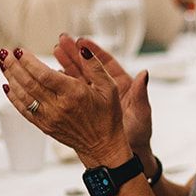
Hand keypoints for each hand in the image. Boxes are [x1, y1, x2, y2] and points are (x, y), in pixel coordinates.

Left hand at [0, 39, 127, 164]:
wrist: (102, 145)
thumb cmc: (107, 116)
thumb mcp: (110, 88)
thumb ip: (95, 66)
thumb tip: (83, 48)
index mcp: (74, 94)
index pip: (44, 74)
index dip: (29, 61)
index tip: (20, 50)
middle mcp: (58, 106)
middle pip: (29, 83)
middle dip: (14, 65)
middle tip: (5, 52)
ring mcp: (49, 118)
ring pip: (23, 95)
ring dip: (11, 78)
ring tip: (3, 64)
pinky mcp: (44, 126)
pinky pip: (23, 110)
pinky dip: (13, 97)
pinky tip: (8, 85)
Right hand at [56, 35, 154, 171]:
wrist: (126, 154)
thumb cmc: (138, 135)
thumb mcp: (141, 115)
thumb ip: (141, 95)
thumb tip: (144, 74)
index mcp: (123, 87)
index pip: (106, 64)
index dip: (94, 52)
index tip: (82, 41)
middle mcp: (107, 90)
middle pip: (89, 67)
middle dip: (75, 53)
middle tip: (61, 41)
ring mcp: (95, 98)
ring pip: (78, 77)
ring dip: (66, 65)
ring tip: (54, 52)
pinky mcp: (85, 108)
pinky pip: (72, 92)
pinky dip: (62, 83)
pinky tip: (51, 75)